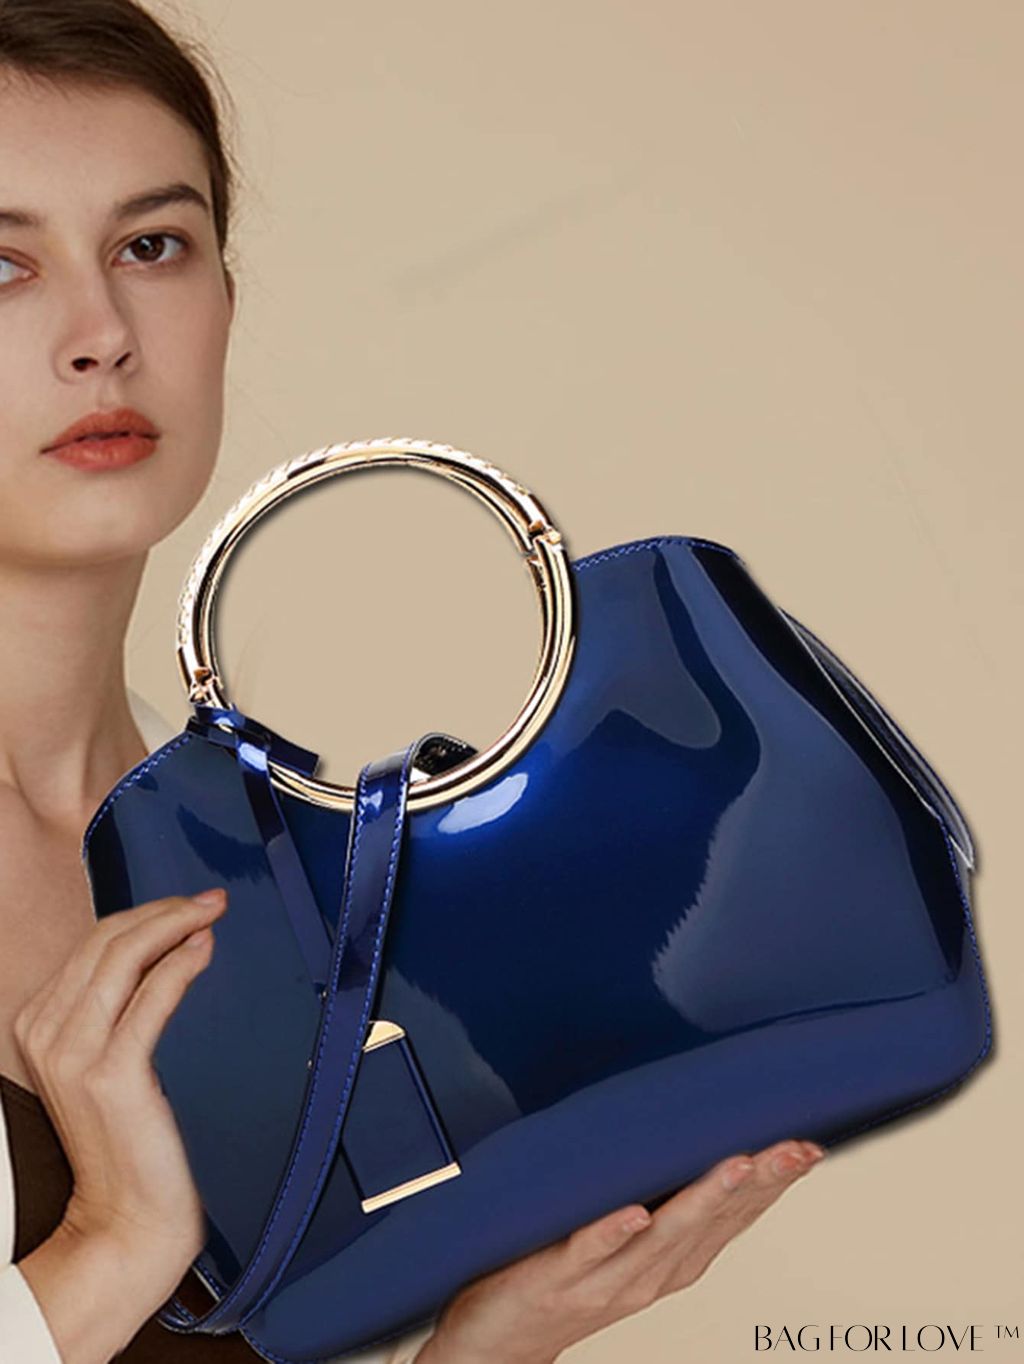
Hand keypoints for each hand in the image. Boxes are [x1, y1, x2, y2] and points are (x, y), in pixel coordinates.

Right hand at [12, 887, 228, 1298]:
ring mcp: (73, 1053)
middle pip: (106, 942)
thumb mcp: (105, 1055)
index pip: (91, 945)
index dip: (143, 915)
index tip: (184, 904)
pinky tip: (204, 949)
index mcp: (35, 1023)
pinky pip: (153, 997)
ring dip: (175, 925)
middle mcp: (44, 1033)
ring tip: (212, 913)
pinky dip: (181, 964)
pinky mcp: (113, 1072)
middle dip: (163, 910)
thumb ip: (117, 1002)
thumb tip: (163, 943)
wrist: (125, 1213)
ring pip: (126, 958)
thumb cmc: (124, 1134)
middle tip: (210, 898)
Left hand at [418, 1139, 826, 1363]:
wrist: (496, 1341)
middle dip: (756, 1185)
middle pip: (710, 1224)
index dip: (773, 1186)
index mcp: (668, 1263)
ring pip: (662, 1236)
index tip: (808, 1148)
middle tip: (792, 1148)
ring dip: (703, 1200)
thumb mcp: (626, 1242)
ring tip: (738, 1163)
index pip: (733, 1219)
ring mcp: (605, 1279)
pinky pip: (589, 1251)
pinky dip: (614, 1231)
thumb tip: (692, 1140)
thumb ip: (662, 1201)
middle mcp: (648, 1274)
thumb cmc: (561, 1281)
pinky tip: (636, 1212)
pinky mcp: (557, 1276)